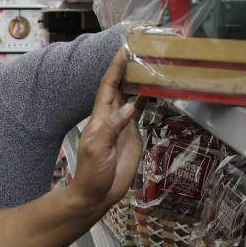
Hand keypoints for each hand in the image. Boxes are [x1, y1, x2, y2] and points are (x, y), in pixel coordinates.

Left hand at [71, 49, 143, 212]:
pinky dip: (146, 101)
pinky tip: (153, 91)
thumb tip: (129, 107)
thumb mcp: (98, 149)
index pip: (108, 87)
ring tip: (150, 66)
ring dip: (139, 83)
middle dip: (128, 70)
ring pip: (132, 98)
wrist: (97, 194)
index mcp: (100, 118)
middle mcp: (112, 118)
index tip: (123, 52)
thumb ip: (112, 128)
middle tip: (141, 53)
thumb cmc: (91, 173)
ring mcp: (123, 126)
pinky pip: (140, 113)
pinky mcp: (133, 135)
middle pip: (121, 88)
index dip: (115, 70)